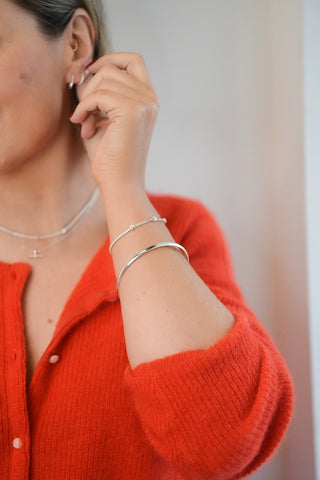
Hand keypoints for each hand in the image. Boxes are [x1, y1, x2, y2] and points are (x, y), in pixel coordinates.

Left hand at [69, 52, 158, 194]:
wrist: (119, 184)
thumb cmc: (110, 157)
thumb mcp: (102, 118)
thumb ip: (96, 94)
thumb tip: (80, 71)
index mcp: (148, 100)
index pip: (133, 60)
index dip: (109, 60)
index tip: (89, 74)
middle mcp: (151, 99)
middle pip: (112, 69)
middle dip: (90, 87)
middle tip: (83, 114)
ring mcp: (144, 104)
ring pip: (104, 79)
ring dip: (86, 100)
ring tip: (85, 125)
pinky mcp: (133, 111)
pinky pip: (98, 94)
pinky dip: (84, 108)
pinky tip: (82, 126)